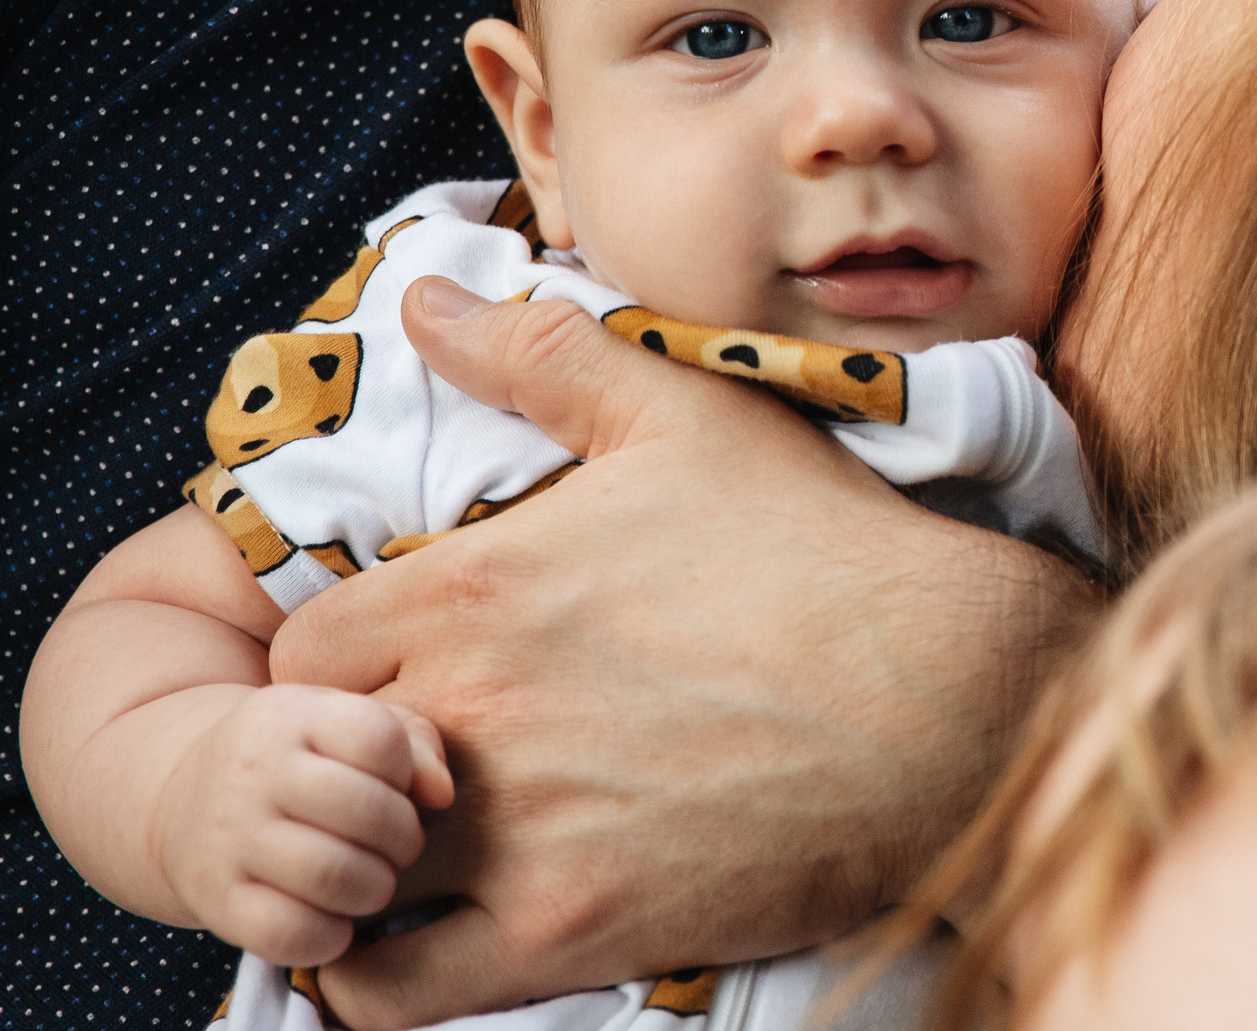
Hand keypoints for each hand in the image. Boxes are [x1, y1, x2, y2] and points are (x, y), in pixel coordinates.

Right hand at [153, 685, 453, 966]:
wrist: (186, 800)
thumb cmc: (299, 762)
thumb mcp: (346, 726)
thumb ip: (413, 743)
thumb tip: (442, 794)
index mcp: (293, 716)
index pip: (377, 738)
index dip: (405, 771)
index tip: (394, 787)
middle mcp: (254, 772)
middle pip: (364, 811)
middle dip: (403, 839)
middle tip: (398, 847)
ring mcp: (229, 837)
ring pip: (332, 876)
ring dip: (374, 888)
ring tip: (371, 881)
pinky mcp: (216, 899)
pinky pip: (290, 933)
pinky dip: (330, 936)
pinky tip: (333, 917)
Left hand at [270, 278, 1101, 1030]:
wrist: (955, 698)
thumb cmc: (820, 549)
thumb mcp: (681, 415)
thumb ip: (534, 354)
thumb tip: (419, 295)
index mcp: (477, 587)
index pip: (301, 651)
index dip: (332, 665)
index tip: (389, 673)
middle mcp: (474, 709)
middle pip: (311, 761)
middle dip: (343, 761)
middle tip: (406, 760)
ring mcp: (518, 831)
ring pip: (340, 873)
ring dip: (354, 864)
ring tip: (409, 852)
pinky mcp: (573, 931)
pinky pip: (399, 994)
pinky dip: (383, 979)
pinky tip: (428, 938)